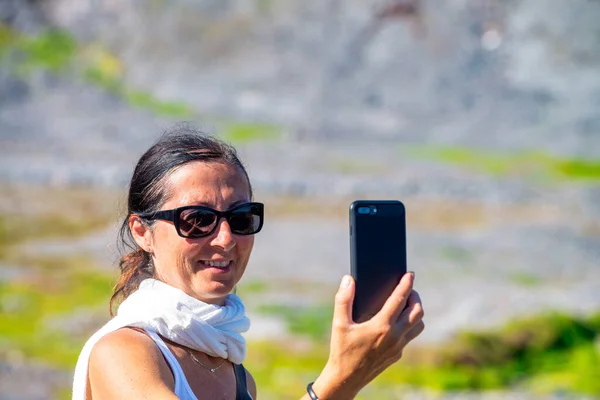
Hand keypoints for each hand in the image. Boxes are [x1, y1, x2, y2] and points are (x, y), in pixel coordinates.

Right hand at [311, 272, 423, 399]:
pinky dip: (408, 325)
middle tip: (407, 289)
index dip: (406, 284)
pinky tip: (396, 322)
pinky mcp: (397, 355)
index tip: (410, 274)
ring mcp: (398, 347)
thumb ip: (344, 299)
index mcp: (381, 326)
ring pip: (418, 325)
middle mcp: (394, 336)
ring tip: (406, 304)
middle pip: (417, 311)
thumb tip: (348, 280)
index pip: (400, 299)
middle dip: (415, 297)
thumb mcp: (339, 323)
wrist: (346, 379)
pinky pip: (410, 336)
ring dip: (416, 312)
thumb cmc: (341, 350)